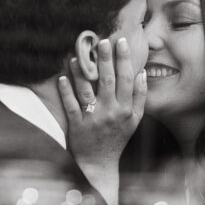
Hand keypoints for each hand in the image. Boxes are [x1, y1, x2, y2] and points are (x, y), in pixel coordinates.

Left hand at [58, 37, 146, 168]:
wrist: (100, 164)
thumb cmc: (118, 138)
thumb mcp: (135, 120)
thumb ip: (140, 97)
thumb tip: (141, 73)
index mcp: (126, 109)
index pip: (126, 79)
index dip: (123, 59)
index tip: (120, 42)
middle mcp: (110, 112)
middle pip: (107, 81)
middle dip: (105, 59)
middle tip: (101, 41)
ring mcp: (93, 119)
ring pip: (87, 91)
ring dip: (81, 72)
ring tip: (77, 55)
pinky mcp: (77, 126)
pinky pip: (71, 105)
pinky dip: (66, 91)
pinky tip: (62, 77)